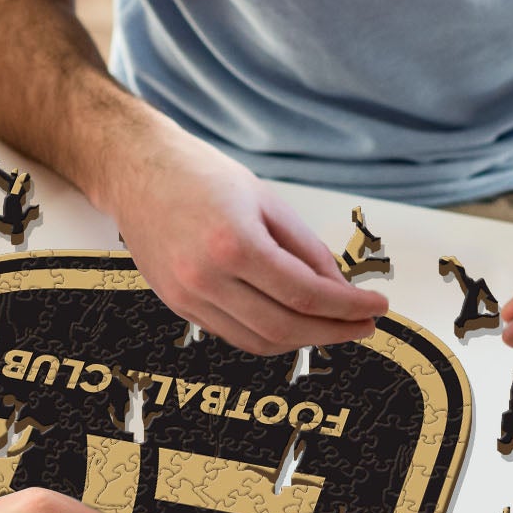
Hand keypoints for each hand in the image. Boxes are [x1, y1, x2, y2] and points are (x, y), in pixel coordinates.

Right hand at [106, 123, 383, 355]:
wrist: (136, 171)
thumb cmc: (197, 175)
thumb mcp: (267, 201)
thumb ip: (306, 248)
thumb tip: (339, 287)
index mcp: (234, 244)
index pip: (306, 294)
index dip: (348, 308)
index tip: (375, 309)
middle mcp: (206, 278)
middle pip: (285, 328)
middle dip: (333, 332)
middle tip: (362, 326)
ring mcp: (188, 296)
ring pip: (259, 341)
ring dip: (303, 340)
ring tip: (332, 327)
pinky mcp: (178, 305)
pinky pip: (234, 334)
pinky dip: (269, 335)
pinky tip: (292, 322)